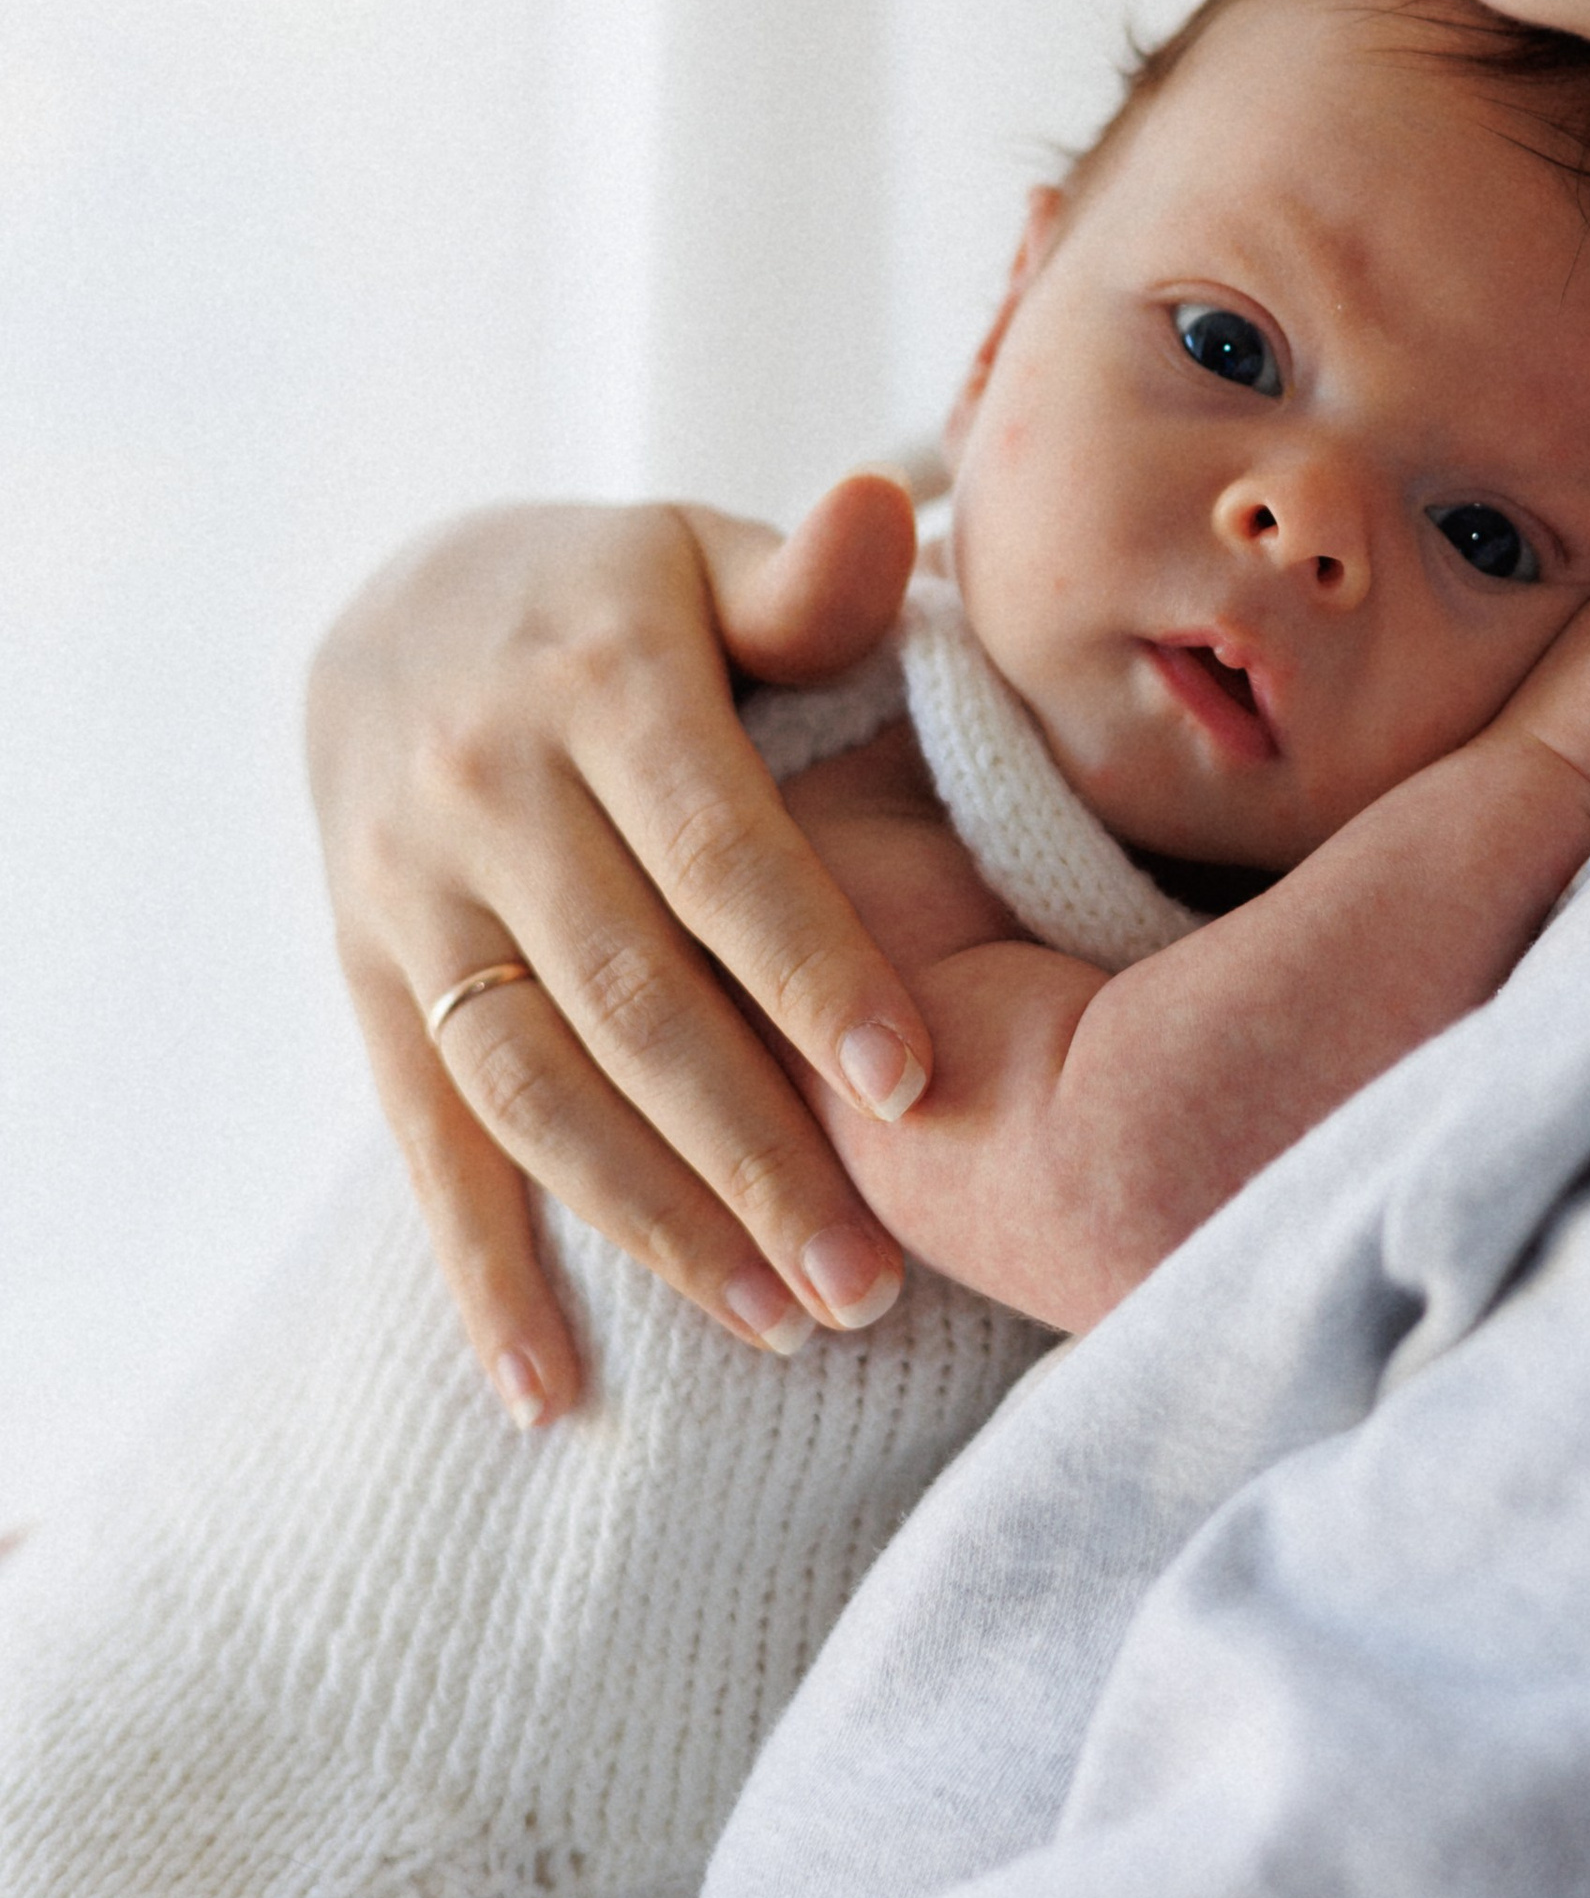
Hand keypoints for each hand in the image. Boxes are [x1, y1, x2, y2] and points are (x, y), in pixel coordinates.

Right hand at [309, 470, 937, 1417]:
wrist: (399, 607)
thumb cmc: (625, 598)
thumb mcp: (706, 556)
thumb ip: (806, 579)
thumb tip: (880, 505)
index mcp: (601, 680)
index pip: (715, 850)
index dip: (811, 968)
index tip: (914, 1083)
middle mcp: (488, 791)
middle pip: (632, 1002)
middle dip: (757, 1151)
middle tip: (874, 1279)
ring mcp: (411, 893)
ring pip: (535, 1089)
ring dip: (655, 1226)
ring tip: (786, 1329)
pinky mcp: (366, 975)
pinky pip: (422, 1140)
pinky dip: (481, 1272)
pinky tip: (553, 1392)